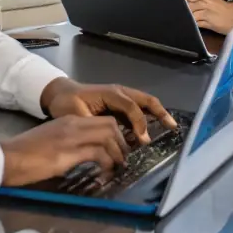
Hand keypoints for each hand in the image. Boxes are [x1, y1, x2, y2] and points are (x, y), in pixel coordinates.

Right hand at [0, 115, 131, 185]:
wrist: (5, 157)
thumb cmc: (23, 154)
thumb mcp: (50, 142)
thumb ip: (68, 144)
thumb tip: (82, 156)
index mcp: (68, 121)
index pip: (102, 120)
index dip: (116, 134)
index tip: (119, 149)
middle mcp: (73, 125)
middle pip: (110, 126)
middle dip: (122, 142)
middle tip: (122, 159)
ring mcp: (71, 138)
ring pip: (108, 137)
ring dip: (117, 154)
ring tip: (116, 168)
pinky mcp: (68, 153)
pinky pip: (98, 154)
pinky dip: (106, 165)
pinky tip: (104, 175)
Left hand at [40, 78, 176, 143]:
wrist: (60, 94)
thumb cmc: (66, 104)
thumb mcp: (76, 114)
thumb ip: (91, 125)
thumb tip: (108, 138)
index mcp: (111, 93)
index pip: (132, 107)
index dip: (139, 123)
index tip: (143, 140)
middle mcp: (120, 92)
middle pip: (146, 100)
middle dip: (161, 112)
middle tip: (172, 126)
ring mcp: (121, 97)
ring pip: (145, 103)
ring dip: (157, 114)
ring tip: (169, 127)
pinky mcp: (119, 103)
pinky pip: (138, 108)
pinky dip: (148, 117)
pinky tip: (152, 130)